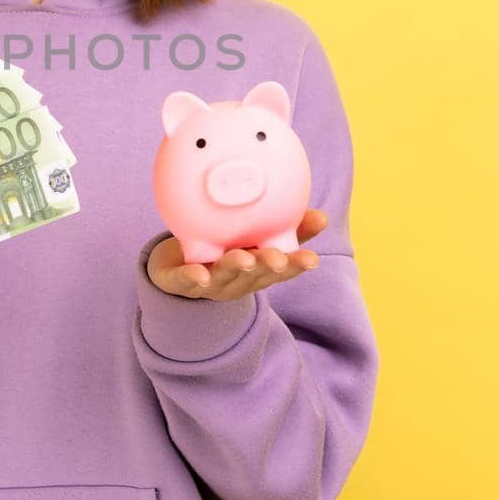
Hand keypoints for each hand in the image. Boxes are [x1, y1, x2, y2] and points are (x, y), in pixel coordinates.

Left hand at [146, 209, 328, 301]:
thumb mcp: (256, 235)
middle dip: (268, 268)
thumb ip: (288, 225)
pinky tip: (199, 275)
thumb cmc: (225, 247)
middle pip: (255, 275)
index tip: (312, 259)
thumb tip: (323, 216)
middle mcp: (237, 279)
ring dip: (236, 267)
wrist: (175, 266)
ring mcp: (210, 282)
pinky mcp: (181, 282)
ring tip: (246, 259)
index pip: (281, 268)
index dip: (296, 265)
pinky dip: (193, 277)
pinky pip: (185, 279)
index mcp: (257, 269)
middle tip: (279, 259)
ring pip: (224, 275)